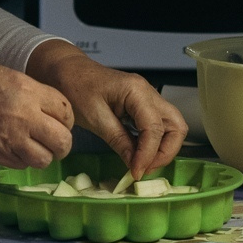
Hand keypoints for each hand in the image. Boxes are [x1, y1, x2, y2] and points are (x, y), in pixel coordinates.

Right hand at [0, 58, 73, 168]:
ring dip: (43, 156)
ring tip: (34, 149)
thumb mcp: (2, 73)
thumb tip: (41, 104)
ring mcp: (11, 138)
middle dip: (62, 143)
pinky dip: (23, 162)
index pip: (66, 110)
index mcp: (28, 89)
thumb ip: (27, 90)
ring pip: (45, 159)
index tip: (58, 120)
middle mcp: (25, 115)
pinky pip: (22, 165)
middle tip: (53, 141)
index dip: (65, 118)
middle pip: (63, 140)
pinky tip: (14, 151)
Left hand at [23, 41, 188, 177]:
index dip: (148, 155)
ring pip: (172, 126)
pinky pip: (158, 125)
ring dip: (162, 148)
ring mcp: (147, 97)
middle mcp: (148, 92)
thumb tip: (135, 166)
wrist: (66, 70)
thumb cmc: (75, 87)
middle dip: (165, 152)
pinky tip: (138, 153)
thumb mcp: (94, 118)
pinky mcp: (141, 105)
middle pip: (176, 126)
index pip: (154, 128)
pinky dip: (153, 142)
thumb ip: (118, 141)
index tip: (135, 172)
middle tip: (145, 168)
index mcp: (136, 91)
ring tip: (142, 163)